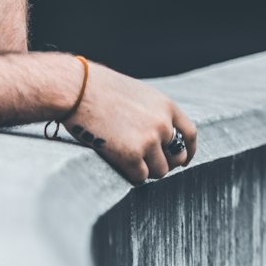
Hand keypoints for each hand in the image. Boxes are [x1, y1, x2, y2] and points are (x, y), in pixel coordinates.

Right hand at [61, 60, 197, 184]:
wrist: (77, 91)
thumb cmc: (98, 89)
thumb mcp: (135, 93)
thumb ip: (151, 112)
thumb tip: (156, 135)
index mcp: (166, 106)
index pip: (189, 134)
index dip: (187, 150)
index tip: (183, 160)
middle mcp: (162, 124)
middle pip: (176, 157)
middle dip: (164, 163)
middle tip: (148, 163)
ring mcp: (148, 141)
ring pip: (159, 171)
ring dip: (146, 170)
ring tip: (127, 161)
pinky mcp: (131, 156)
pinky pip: (140, 177)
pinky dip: (131, 175)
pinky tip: (118, 164)